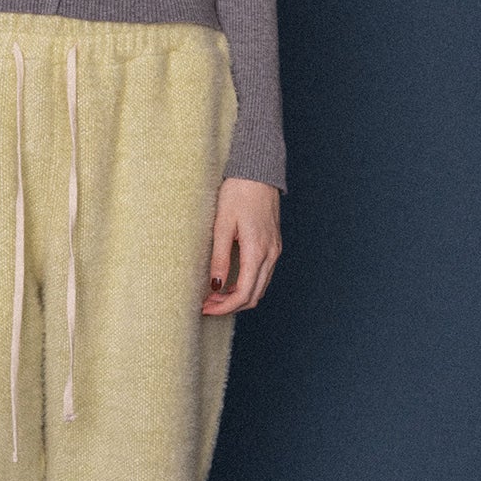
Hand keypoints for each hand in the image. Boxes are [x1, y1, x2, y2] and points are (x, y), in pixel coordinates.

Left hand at [202, 177, 281, 314]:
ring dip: (238, 296)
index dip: (224, 306)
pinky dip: (246, 284)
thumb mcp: (222, 224)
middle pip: (254, 295)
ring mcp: (275, 250)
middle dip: (230, 305)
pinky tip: (228, 281)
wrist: (258, 172)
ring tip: (213, 294)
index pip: (244, 292)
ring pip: (260, 287)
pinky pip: (263, 275)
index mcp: (257, 250)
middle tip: (206, 304)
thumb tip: (216, 286)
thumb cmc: (238, 193)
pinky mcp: (273, 245)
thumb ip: (220, 258)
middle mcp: (271, 254)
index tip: (205, 308)